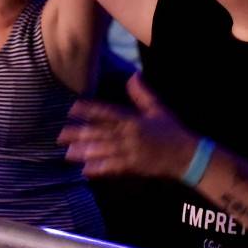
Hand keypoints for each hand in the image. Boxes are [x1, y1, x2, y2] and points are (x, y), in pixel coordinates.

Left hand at [59, 74, 197, 178]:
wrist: (187, 155)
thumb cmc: (172, 131)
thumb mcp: (158, 109)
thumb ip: (142, 94)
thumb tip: (133, 76)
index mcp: (133, 120)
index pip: (107, 113)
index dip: (89, 110)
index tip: (71, 108)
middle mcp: (130, 135)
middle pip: (100, 133)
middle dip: (79, 134)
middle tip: (59, 135)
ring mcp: (131, 152)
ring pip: (103, 151)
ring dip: (85, 152)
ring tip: (67, 153)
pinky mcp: (134, 166)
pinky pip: (114, 168)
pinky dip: (100, 169)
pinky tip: (85, 171)